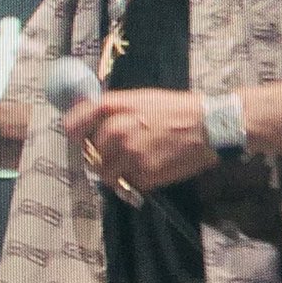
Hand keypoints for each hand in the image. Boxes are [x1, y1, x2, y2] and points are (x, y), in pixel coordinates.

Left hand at [63, 90, 216, 193]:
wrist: (208, 126)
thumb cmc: (176, 109)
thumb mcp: (140, 98)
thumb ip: (114, 110)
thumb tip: (92, 122)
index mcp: (112, 107)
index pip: (73, 126)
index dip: (75, 136)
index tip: (80, 141)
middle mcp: (115, 130)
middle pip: (90, 155)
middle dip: (101, 158)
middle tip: (119, 156)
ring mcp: (128, 154)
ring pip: (105, 174)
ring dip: (115, 174)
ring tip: (134, 166)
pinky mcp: (143, 174)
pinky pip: (128, 184)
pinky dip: (135, 181)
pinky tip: (151, 169)